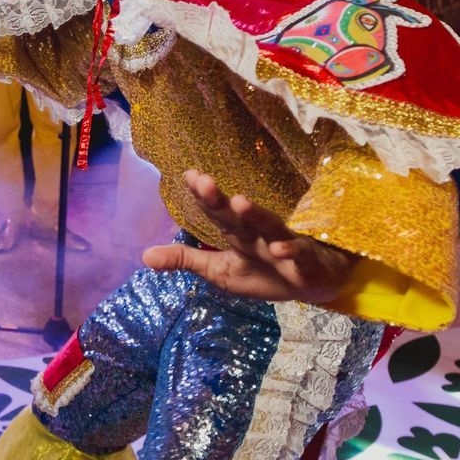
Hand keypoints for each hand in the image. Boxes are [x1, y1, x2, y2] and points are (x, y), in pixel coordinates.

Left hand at [140, 170, 356, 304]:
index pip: (216, 212)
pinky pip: (297, 254)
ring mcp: (283, 244)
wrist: (314, 284)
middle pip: (237, 215)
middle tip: (203, 181)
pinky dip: (289, 251)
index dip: (202, 195)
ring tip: (239, 202)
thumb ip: (186, 260)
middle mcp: (258, 233)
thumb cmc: (264, 273)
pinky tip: (279, 249)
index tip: (188, 175)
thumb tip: (144, 256)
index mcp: (237, 234)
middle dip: (219, 200)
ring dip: (255, 214)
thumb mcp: (220, 271)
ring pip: (269, 226)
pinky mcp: (304, 262)